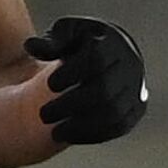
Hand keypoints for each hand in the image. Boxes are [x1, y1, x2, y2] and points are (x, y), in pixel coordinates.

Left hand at [23, 16, 147, 143]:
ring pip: (113, 113)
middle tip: (43, 115)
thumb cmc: (81, 43)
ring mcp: (136, 89)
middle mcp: (131, 66)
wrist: (111, 57)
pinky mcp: (136, 110)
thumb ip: (50, 40)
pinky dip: (93, 134)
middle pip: (103, 90)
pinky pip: (119, 126)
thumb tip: (31, 47)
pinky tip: (68, 136)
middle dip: (70, 105)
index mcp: (114, 42)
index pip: (96, 60)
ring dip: (81, 126)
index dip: (71, 74)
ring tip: (54, 132)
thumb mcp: (66, 32)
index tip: (49, 84)